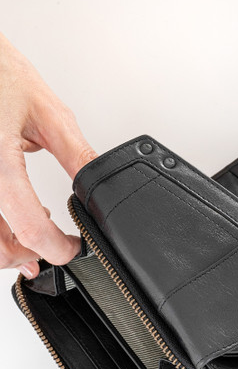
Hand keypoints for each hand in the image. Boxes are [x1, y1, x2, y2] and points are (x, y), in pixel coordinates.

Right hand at [0, 32, 96, 278]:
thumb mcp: (48, 114)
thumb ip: (77, 156)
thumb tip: (98, 187)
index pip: (30, 227)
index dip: (58, 248)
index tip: (73, 248)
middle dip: (28, 254)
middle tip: (51, 247)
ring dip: (7, 246)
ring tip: (31, 234)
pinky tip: (8, 216)